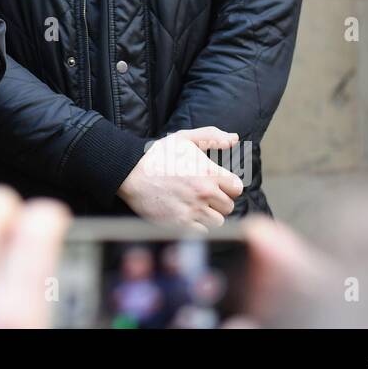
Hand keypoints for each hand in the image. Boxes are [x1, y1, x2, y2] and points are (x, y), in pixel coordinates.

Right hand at [117, 127, 244, 231]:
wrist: (131, 173)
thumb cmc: (158, 155)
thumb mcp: (184, 138)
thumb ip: (211, 136)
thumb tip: (234, 139)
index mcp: (209, 172)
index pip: (236, 188)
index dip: (228, 187)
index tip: (217, 187)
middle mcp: (204, 192)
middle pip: (228, 206)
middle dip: (218, 203)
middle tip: (203, 198)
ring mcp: (193, 209)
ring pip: (217, 221)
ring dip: (209, 216)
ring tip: (195, 208)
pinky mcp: (181, 223)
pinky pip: (202, 232)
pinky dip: (197, 227)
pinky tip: (187, 216)